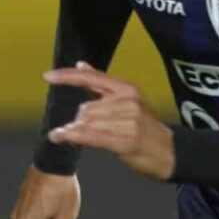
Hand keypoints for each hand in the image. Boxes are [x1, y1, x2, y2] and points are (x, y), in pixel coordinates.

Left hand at [45, 63, 177, 181]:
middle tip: (74, 131)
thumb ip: (103, 86)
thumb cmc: (147, 130)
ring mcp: (128, 121)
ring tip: (65, 136)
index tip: (47, 76)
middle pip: (86, 107)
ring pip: (86, 122)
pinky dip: (73, 136)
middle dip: (76, 120)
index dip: (68, 76)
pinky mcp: (125, 140)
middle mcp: (128, 102)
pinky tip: (62, 137)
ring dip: (71, 130)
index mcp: (128, 89)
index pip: (92, 78)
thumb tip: (82, 65)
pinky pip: (91, 135)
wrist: (171, 153)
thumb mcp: (130, 102)